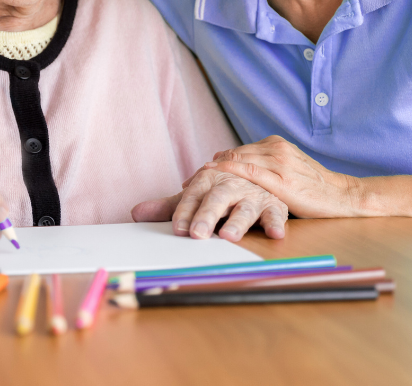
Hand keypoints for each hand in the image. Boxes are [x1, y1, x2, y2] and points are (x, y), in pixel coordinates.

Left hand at [131, 170, 288, 242]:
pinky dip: (276, 223)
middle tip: (197, 234)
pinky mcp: (273, 204)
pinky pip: (276, 213)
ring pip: (245, 207)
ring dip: (238, 221)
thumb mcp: (196, 198)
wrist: (257, 177)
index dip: (185, 212)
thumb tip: (135, 214)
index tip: (178, 229)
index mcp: (208, 180)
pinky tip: (275, 234)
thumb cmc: (221, 194)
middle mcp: (230, 185)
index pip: (192, 196)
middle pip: (217, 199)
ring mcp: (252, 194)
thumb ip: (169, 207)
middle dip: (206, 216)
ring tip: (229, 235)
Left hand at [207, 136, 366, 219]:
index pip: (238, 151)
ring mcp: (279, 163)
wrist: (344, 195)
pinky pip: (251, 174)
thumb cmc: (314, 186)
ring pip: (238, 163)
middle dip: (209, 170)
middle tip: (188, 184)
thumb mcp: (289, 168)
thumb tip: (236, 168)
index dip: (215, 163)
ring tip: (194, 186)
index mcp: (275, 144)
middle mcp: (275, 149)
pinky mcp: (283, 181)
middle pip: (233, 156)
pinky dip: (230, 174)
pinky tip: (216, 181)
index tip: (197, 175)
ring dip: (214, 174)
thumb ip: (265, 165)